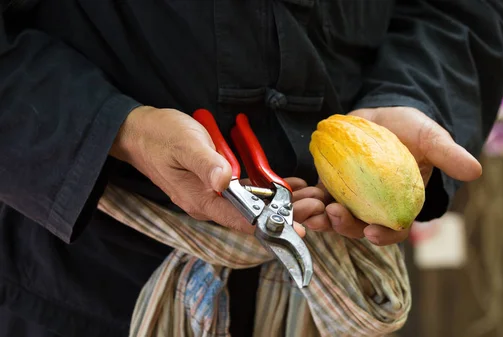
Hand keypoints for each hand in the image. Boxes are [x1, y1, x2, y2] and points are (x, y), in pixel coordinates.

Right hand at [110, 106, 322, 235]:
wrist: (138, 131)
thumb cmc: (160, 136)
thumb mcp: (184, 144)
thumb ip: (205, 163)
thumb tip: (225, 180)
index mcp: (202, 200)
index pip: (243, 220)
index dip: (273, 225)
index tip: (299, 228)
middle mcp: (210, 204)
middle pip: (254, 216)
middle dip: (286, 214)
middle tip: (316, 206)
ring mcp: (213, 196)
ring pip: (254, 206)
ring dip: (282, 203)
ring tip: (312, 197)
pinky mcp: (216, 185)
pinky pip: (247, 193)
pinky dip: (270, 190)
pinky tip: (291, 184)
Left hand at [304, 106, 481, 245]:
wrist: (385, 115)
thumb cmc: (412, 130)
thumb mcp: (432, 138)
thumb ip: (448, 155)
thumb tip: (475, 171)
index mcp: (399, 205)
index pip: (393, 229)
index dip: (383, 235)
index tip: (372, 232)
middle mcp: (372, 207)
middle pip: (356, 227)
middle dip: (341, 226)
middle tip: (330, 214)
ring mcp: (349, 196)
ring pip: (331, 215)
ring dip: (316, 215)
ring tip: (306, 207)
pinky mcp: (330, 182)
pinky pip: (315, 194)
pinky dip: (303, 195)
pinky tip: (293, 189)